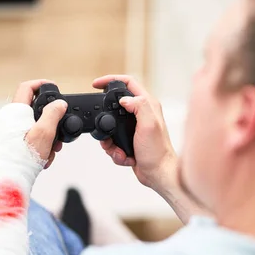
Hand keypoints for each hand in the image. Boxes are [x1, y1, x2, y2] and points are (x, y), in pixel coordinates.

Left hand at [12, 79, 66, 168]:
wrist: (4, 180)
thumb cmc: (21, 157)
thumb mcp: (44, 133)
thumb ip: (53, 115)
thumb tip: (60, 103)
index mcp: (14, 112)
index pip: (27, 87)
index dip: (42, 84)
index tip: (53, 87)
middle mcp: (6, 119)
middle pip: (33, 112)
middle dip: (49, 122)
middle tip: (58, 134)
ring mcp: (4, 132)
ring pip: (31, 129)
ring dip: (45, 138)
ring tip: (50, 152)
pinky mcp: (3, 144)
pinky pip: (24, 140)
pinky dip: (36, 147)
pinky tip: (41, 159)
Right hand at [92, 75, 177, 190]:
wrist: (158, 174)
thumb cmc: (158, 152)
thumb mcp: (149, 125)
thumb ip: (139, 106)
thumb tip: (125, 99)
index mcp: (148, 105)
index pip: (128, 83)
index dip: (110, 80)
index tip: (96, 84)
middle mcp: (142, 114)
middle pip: (114, 106)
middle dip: (105, 120)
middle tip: (104, 131)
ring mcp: (135, 128)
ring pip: (111, 127)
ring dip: (110, 141)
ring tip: (119, 150)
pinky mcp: (130, 140)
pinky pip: (114, 142)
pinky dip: (115, 151)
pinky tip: (124, 156)